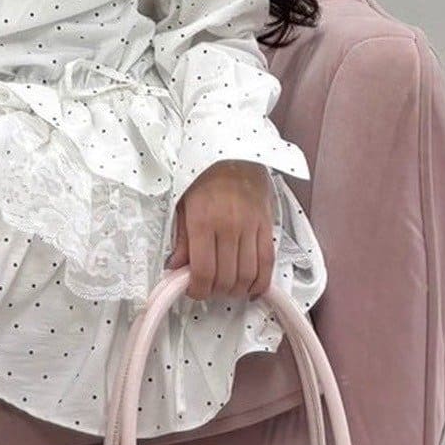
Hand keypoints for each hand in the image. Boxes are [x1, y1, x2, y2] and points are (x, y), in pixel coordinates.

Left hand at [165, 161, 276, 302]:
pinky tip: (251, 287)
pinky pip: (268, 262)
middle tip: (208, 289)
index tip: (193, 290)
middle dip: (215, 292)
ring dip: (236, 290)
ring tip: (227, 288)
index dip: (197, 290)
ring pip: (248, 275)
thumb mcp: (182, 205)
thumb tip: (176, 268)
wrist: (234, 152)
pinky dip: (260, 282)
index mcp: (203, 222)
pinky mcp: (268, 226)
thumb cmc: (203, 178)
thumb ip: (182, 240)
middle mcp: (229, 227)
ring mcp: (251, 227)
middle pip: (226, 278)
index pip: (203, 271)